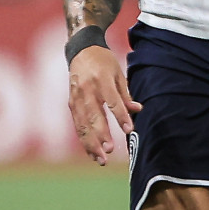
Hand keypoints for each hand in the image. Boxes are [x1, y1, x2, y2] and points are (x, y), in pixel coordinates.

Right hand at [68, 45, 140, 165]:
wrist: (80, 50)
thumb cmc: (103, 61)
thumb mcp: (118, 72)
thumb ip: (126, 93)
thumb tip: (137, 110)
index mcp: (101, 79)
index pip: (112, 101)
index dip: (120, 116)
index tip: (129, 130)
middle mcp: (86, 89)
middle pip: (93, 115)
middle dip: (101, 134)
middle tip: (109, 150)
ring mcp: (76, 97)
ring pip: (82, 124)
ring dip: (90, 143)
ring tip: (101, 160)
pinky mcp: (71, 103)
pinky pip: (77, 125)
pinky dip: (84, 140)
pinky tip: (92, 153)